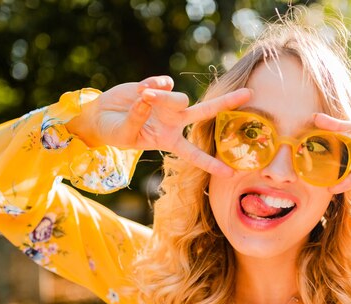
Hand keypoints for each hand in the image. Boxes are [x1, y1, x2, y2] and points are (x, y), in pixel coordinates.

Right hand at [67, 75, 251, 176]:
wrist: (100, 117)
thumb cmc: (116, 132)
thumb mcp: (127, 135)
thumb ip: (138, 118)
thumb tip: (149, 97)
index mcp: (170, 141)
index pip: (194, 155)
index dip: (211, 165)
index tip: (231, 174)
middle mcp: (174, 122)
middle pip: (206, 113)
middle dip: (227, 103)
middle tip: (250, 94)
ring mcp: (168, 104)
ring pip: (180, 98)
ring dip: (163, 99)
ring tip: (143, 98)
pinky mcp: (158, 87)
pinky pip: (163, 83)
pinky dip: (151, 86)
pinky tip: (142, 90)